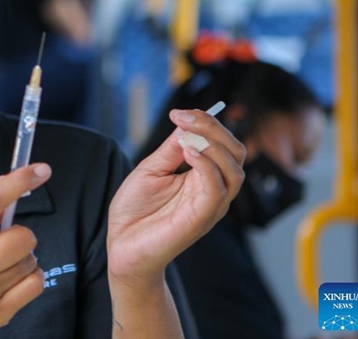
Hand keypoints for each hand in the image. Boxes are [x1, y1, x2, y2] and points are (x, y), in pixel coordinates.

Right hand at [0, 164, 50, 338]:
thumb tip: (8, 188)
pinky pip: (35, 284)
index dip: (19, 181)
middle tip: (4, 243)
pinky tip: (12, 280)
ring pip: (31, 261)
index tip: (40, 170)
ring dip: (21, 260)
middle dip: (19, 236)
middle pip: (23, 236)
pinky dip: (30, 278)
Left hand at [106, 109, 246, 288]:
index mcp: (202, 176)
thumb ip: (171, 149)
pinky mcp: (202, 217)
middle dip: (214, 128)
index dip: (206, 122)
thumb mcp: (151, 169)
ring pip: (234, 170)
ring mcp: (210, 205)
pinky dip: (207, 166)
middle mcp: (212, 190)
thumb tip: (186, 124)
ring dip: (213, 145)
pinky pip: (218, 189)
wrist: (122, 246)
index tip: (179, 113)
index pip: (222, 144)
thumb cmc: (135, 211)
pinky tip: (188, 152)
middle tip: (184, 117)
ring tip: (186, 136)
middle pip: (235, 153)